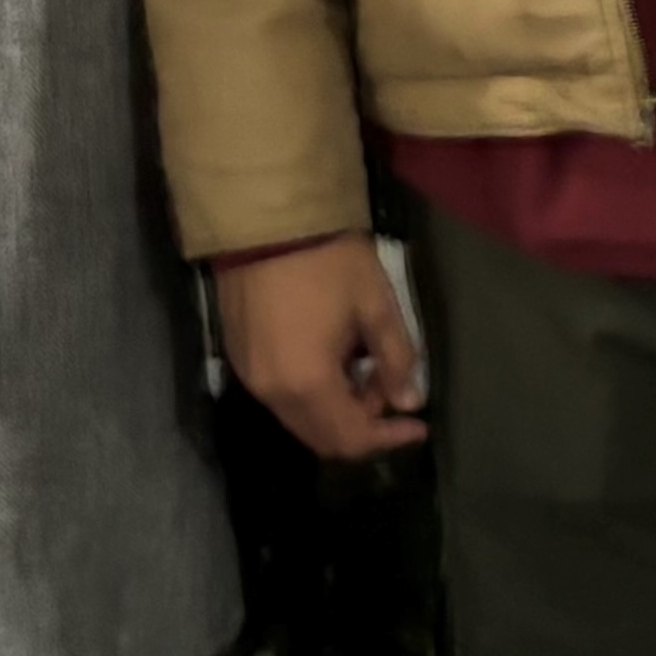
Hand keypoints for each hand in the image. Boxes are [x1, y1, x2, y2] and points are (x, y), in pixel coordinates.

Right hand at [216, 234, 427, 460]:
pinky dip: (311, 393)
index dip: (388, 438)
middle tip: (390, 386)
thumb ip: (397, 360)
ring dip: (336, 408)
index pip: (351, 438)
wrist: (263, 218)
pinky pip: (279, 395)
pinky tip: (330, 357)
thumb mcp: (376, 305)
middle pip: (321, 437)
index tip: (418, 424)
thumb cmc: (328, 260)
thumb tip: (407, 401)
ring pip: (299, 418)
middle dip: (362, 424)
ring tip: (364, 366)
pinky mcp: (237, 356)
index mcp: (308, 383)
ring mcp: (249, 375)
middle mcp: (272, 392)